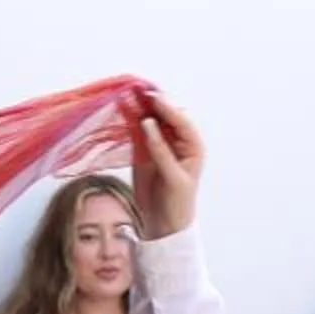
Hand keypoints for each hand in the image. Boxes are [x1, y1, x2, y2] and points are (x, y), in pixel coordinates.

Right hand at [126, 87, 203, 237]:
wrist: (164, 224)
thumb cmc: (178, 203)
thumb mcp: (174, 178)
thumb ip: (161, 151)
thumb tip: (148, 123)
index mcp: (193, 145)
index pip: (181, 120)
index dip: (167, 107)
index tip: (152, 97)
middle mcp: (177, 141)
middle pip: (164, 115)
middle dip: (152, 101)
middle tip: (136, 89)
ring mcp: (160, 144)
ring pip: (150, 119)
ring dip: (139, 107)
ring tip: (127, 94)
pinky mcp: (143, 150)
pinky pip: (137, 130)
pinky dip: (130, 119)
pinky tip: (122, 108)